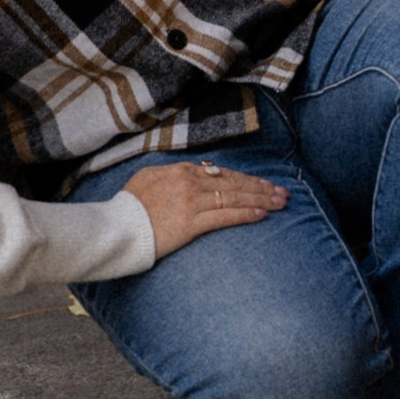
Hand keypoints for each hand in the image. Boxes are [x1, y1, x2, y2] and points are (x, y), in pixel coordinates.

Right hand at [127, 160, 290, 258]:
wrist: (117, 227)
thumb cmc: (128, 206)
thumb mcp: (148, 179)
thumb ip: (171, 175)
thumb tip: (189, 173)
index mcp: (181, 171)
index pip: (221, 173)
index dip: (244, 178)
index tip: (261, 183)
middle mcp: (189, 182)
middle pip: (234, 182)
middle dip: (261, 187)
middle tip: (282, 192)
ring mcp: (192, 202)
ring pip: (234, 197)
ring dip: (261, 199)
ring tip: (280, 202)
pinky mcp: (191, 222)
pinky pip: (225, 216)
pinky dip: (245, 214)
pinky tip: (262, 214)